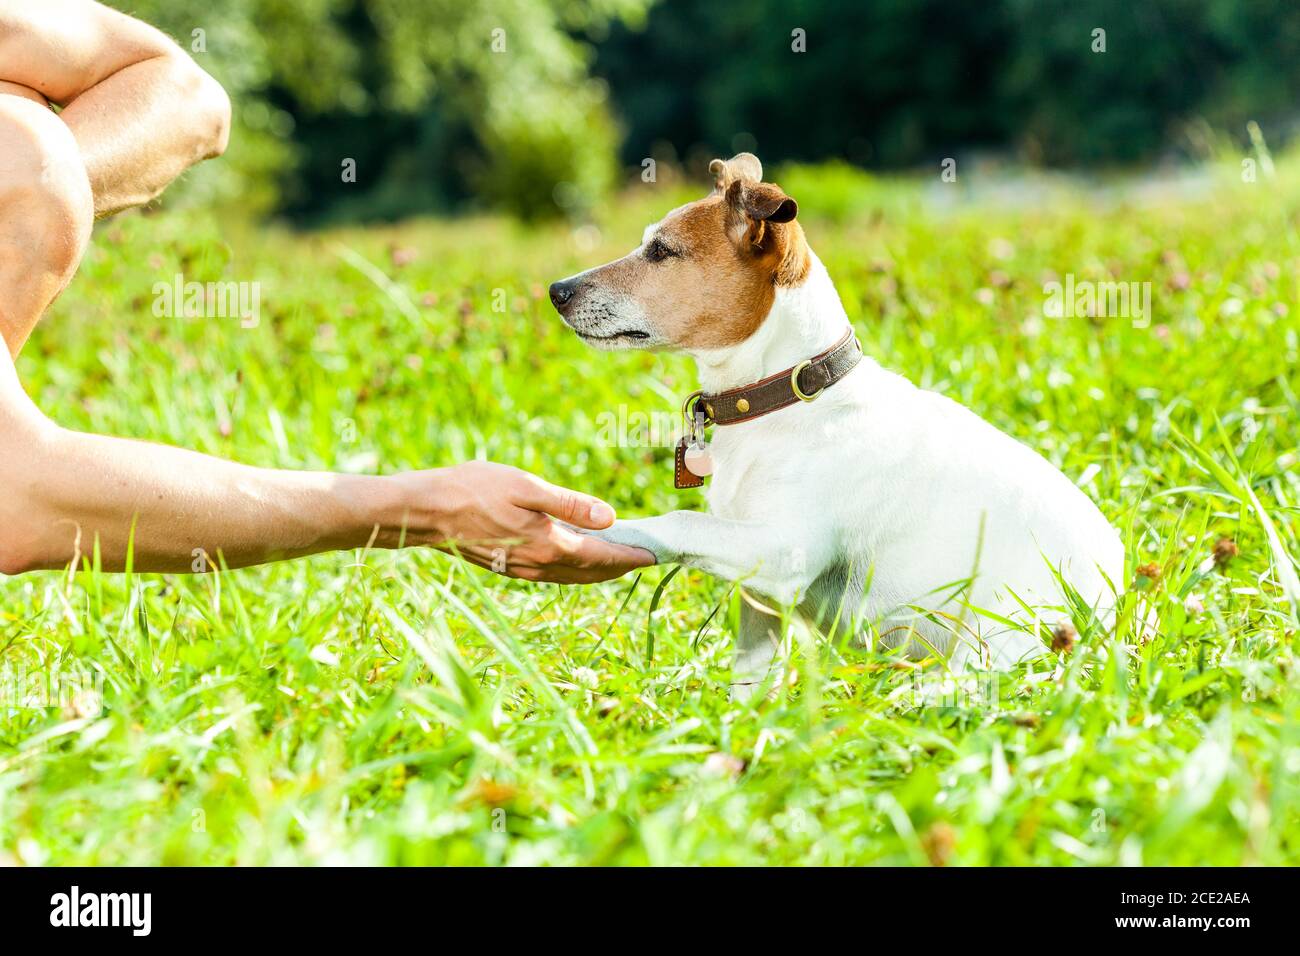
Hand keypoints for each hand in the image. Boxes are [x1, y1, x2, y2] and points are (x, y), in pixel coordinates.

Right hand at [391, 461, 656, 583]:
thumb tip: (609, 517)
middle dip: (620, 566)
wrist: (425, 512)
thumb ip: (570, 504)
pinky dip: (575, 569)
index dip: (630, 556)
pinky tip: (578, 558)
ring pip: (572, 576)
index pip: (601, 556)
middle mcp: (538, 564)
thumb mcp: (526, 486)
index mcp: (548, 544)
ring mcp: (522, 570)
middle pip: (591, 572)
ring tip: (619, 559)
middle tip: (644, 557)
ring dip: (599, 570)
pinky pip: (553, 574)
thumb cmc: (473, 489)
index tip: (653, 554)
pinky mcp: (509, 568)